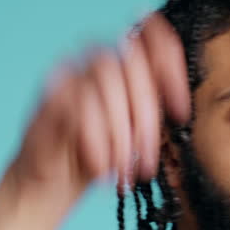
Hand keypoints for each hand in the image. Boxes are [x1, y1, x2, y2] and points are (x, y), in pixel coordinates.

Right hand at [1, 12, 189, 216]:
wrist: (54, 187)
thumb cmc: (99, 158)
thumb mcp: (137, 136)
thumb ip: (154, 113)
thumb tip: (181, 106)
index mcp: (125, 66)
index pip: (153, 42)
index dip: (171, 69)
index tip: (180, 112)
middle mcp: (97, 61)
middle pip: (132, 62)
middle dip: (146, 116)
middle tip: (147, 160)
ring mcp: (70, 74)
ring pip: (106, 79)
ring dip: (120, 132)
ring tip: (122, 168)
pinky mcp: (48, 95)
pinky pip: (78, 102)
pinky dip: (95, 139)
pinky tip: (100, 166)